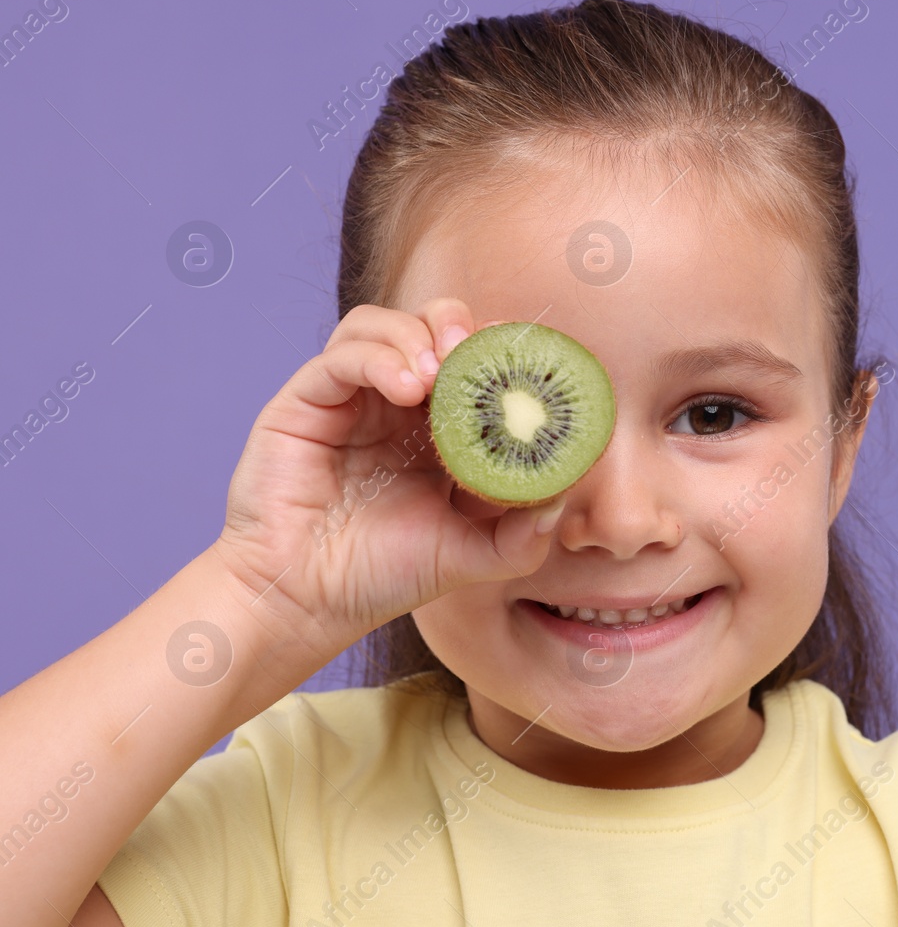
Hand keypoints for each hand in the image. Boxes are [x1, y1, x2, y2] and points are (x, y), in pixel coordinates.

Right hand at [211, 299, 566, 670]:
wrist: (306, 602)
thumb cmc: (382, 575)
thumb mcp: (470, 557)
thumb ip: (521, 537)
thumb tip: (562, 503)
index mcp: (438, 428)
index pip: (474, 363)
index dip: (500, 352)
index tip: (527, 362)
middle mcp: (394, 403)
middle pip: (431, 326)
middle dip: (461, 327)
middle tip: (478, 356)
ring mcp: (350, 398)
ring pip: (384, 325)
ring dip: (418, 335)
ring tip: (438, 376)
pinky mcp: (307, 401)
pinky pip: (343, 355)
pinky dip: (379, 357)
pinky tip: (405, 387)